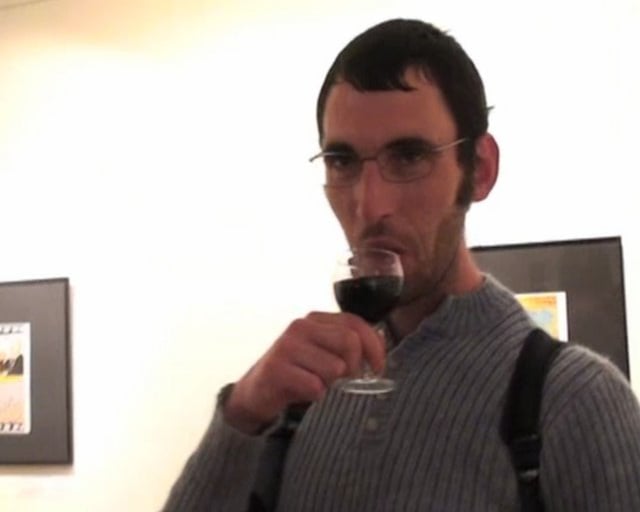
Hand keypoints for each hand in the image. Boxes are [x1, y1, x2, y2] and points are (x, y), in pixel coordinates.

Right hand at [223, 311, 384, 433]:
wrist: (256, 393)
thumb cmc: (297, 373)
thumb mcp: (323, 353)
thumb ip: (347, 345)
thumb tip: (382, 344)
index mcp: (316, 320)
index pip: (356, 323)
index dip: (375, 346)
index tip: (378, 368)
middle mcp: (301, 327)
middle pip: (349, 342)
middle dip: (354, 367)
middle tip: (345, 381)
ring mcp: (287, 346)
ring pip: (334, 367)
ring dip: (332, 384)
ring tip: (317, 384)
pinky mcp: (277, 369)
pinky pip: (315, 386)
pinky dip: (316, 395)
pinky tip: (304, 393)